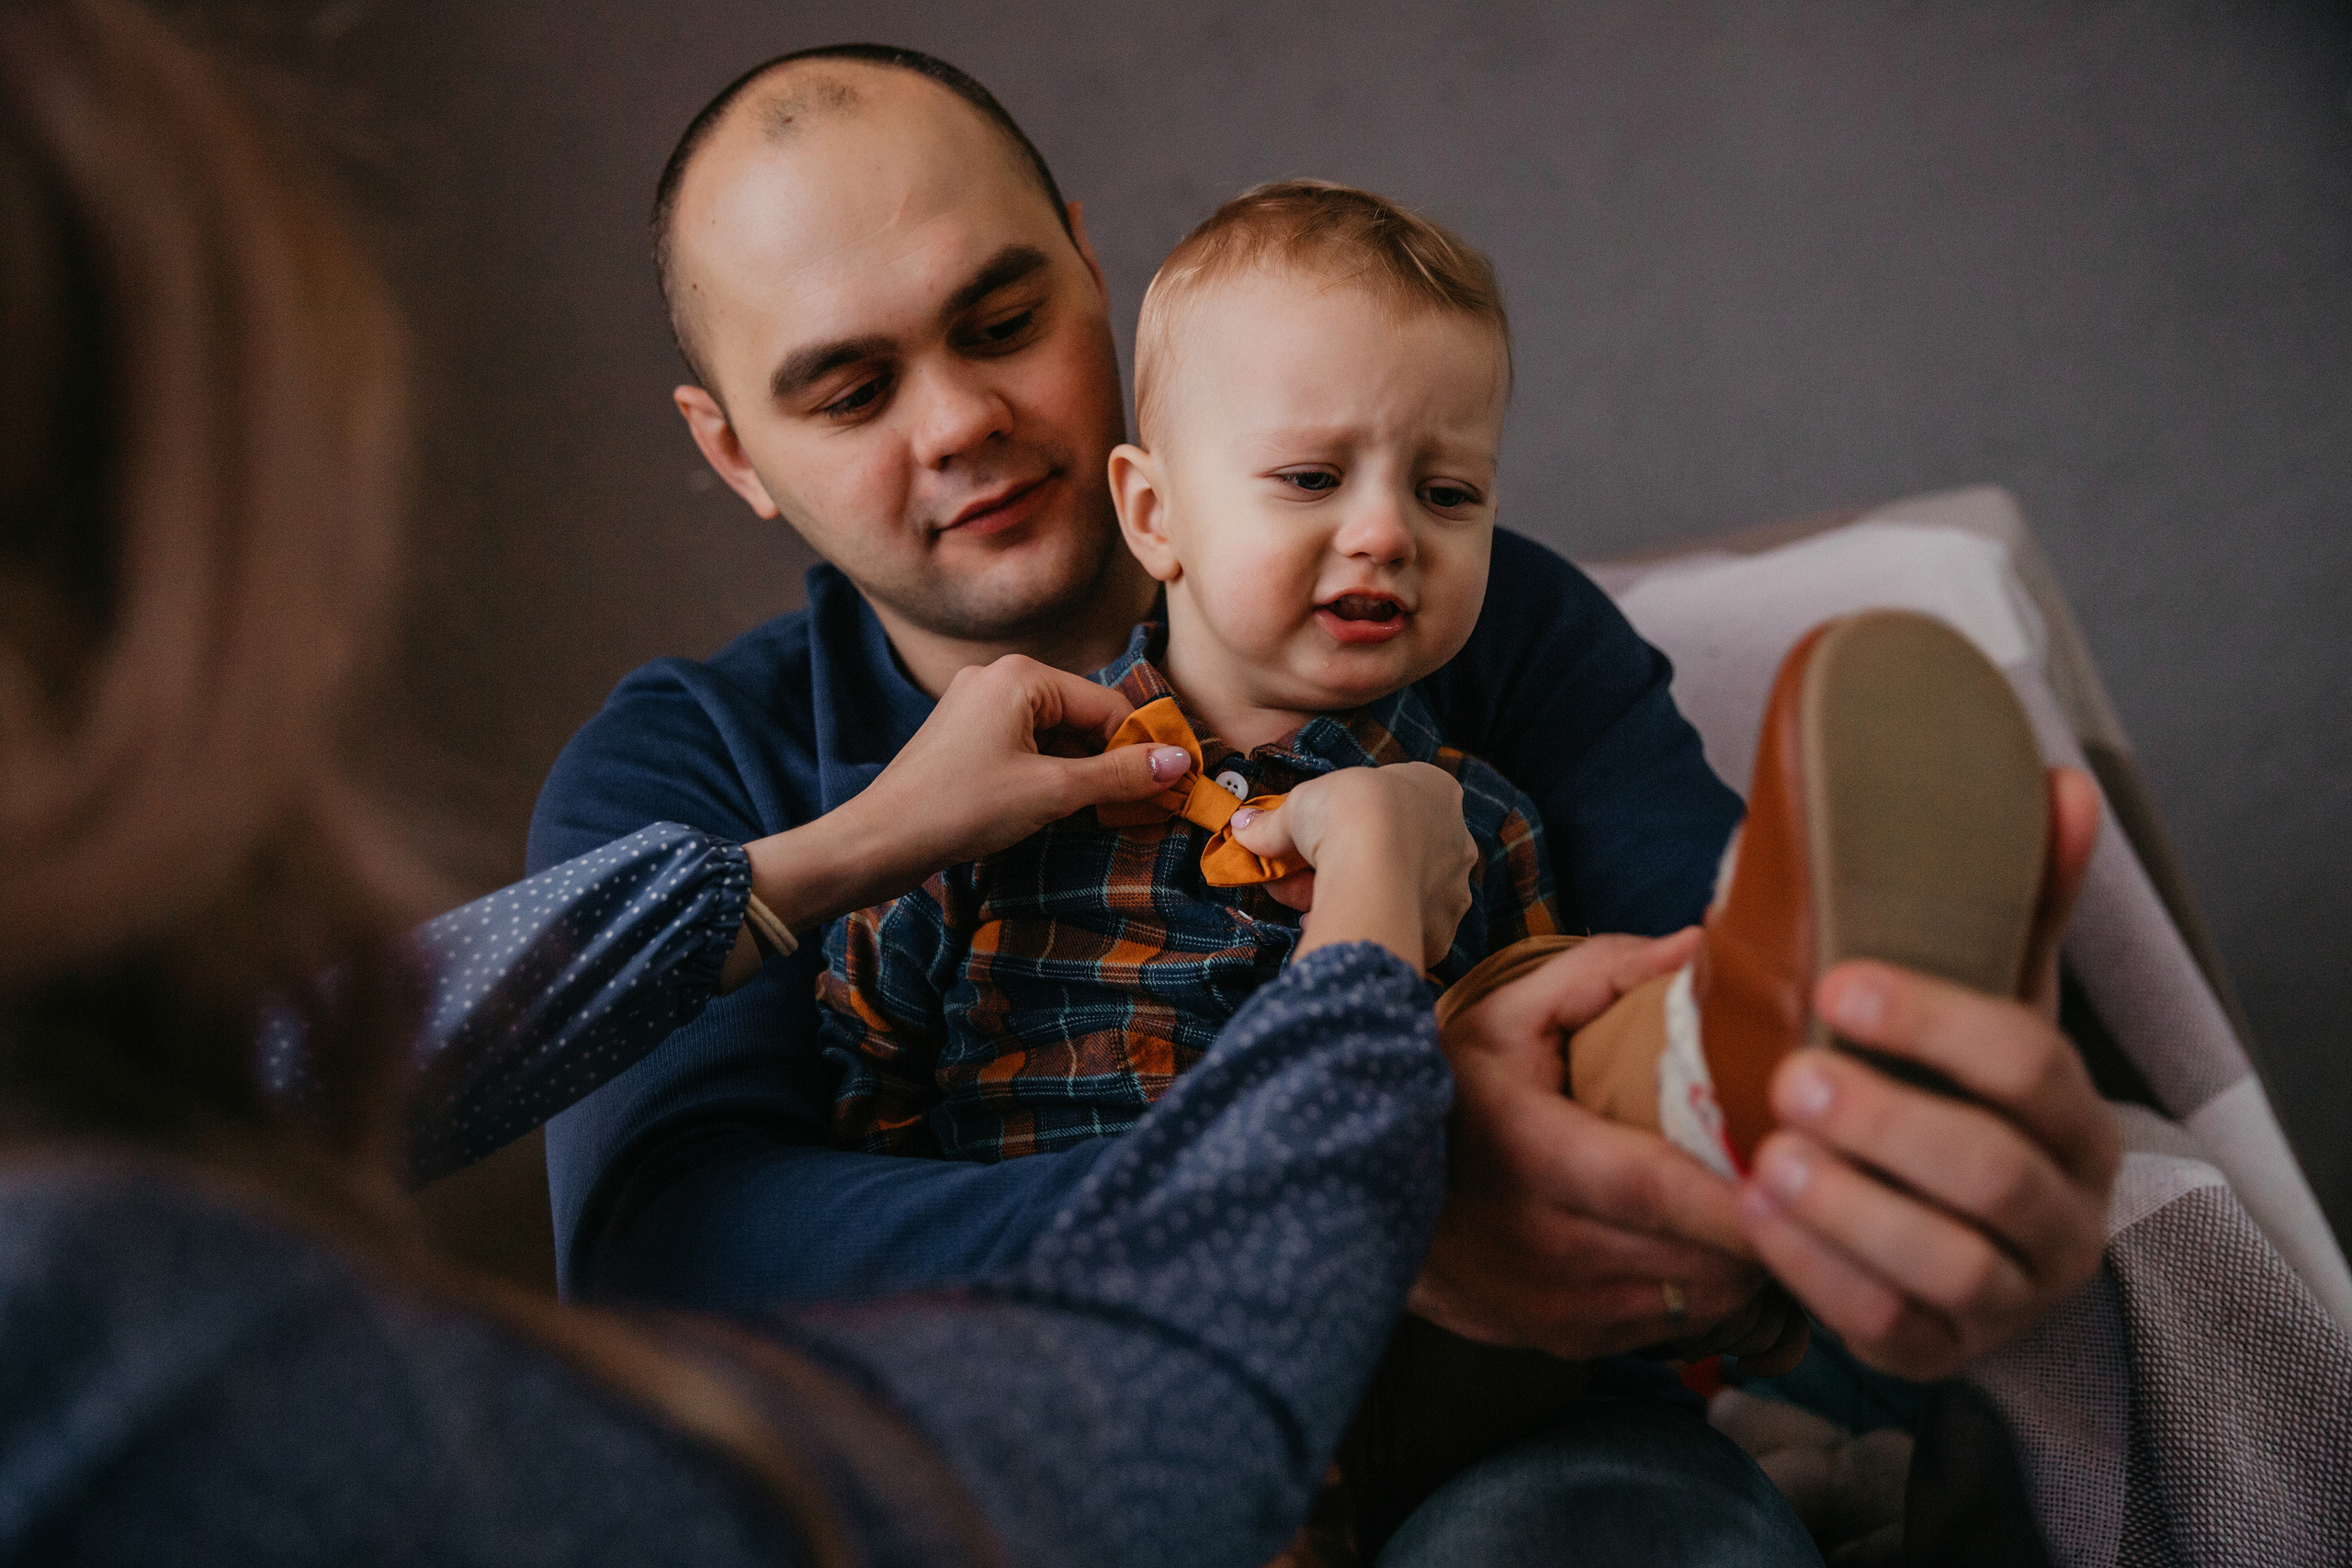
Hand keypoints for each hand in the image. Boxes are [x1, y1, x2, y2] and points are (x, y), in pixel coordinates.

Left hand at [729, 656, 1186, 972]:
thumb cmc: (960, 809)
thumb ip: (1117, 775)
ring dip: (1078, 771)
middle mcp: (997, 677)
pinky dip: (1047, 773)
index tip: (1170, 783)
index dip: (1139, 746)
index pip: (1105, 704)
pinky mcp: (962, 736)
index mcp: (1020, 675)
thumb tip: (1177, 762)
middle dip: (1108, 760)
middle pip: (1080, 715)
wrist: (879, 841)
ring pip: (1052, 734)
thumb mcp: (1051, 792)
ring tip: (1096, 813)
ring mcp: (975, 705)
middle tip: (1137, 805)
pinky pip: (1024, 745)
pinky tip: (1053, 808)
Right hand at [1227, 762, 1475, 969]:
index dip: (1340, 821)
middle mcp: (1456, 835)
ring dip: (1353, 895)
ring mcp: (1454, 886)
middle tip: (1297, 874)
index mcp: (1435, 789)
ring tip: (1306, 906)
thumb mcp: (1300, 805)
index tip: (1308, 836)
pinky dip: (1367, 927)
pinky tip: (1333, 923)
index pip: (1388, 802)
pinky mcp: (1443, 931)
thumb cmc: (1348, 815)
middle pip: (1392, 850)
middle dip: (1343, 863)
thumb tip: (1244, 827)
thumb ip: (1274, 821)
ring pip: (1397, 891)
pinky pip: (1397, 929)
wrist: (1373, 868)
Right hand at [1413, 929, 1802, 1364]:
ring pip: (1703, 1301)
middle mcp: (1544, 1245)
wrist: (1347, 1198)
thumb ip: (1600, 974)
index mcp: (1528, 1154)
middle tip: (1813, 1174)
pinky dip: (1709, 1291)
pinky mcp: (1564, 1340)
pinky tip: (1708, 1244)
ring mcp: (1556, 1305)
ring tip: (1768, 1205)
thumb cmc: (1442, 1094)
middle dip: (1774, 1224)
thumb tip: (1699, 948)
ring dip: (1750, 1260)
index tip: (1804, 1170)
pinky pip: (1675, 1328)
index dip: (1736, 1193)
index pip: (1652, 1187)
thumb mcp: (1503, 1017)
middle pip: (1701, 1256)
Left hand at [1737, 766, 2121, 1378]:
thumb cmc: (1967, 1099)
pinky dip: (1817, 1272)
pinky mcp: (1942, 1353)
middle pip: (1992, 1174)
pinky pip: (1888, 1327)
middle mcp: (2063, 1216)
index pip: (2034, 1064)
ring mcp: (2008, 1296)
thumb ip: (2020, 908)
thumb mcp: (1995, 1004)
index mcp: (2079, 1122)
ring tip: (1765, 1156)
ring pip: (1946, 1264)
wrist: (1966, 1235)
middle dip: (1889, 1123)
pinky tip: (1754, 1214)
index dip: (1939, 1024)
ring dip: (1848, 1208)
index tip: (1838, 984)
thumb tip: (2057, 786)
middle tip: (1790, 1077)